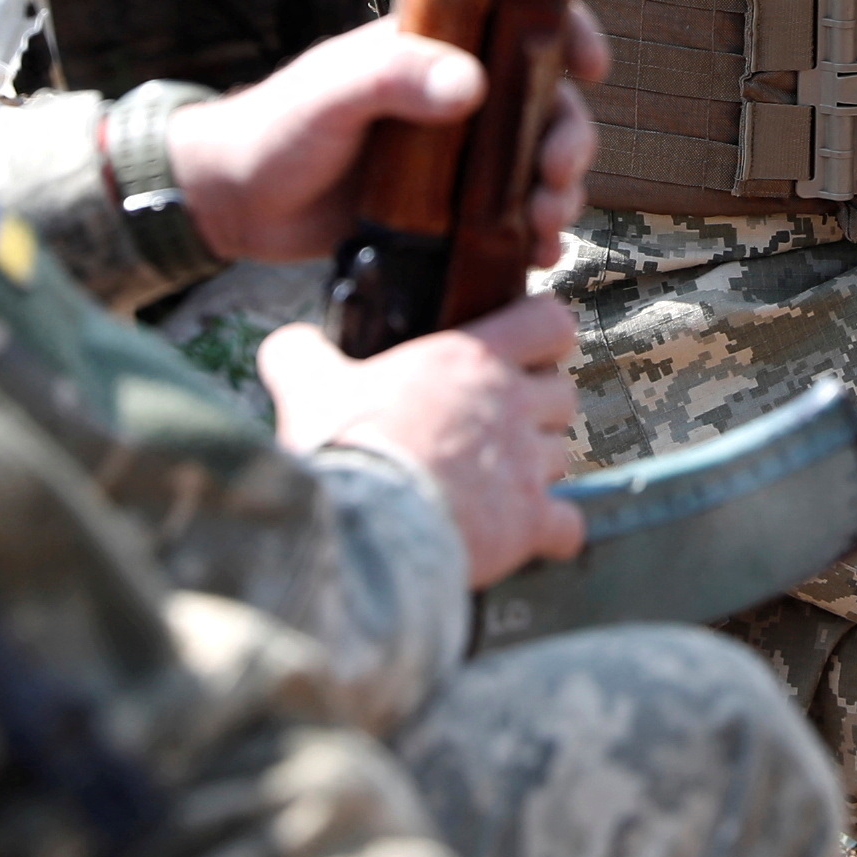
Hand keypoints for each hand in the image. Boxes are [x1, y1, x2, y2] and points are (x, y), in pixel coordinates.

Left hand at [164, 4, 611, 269]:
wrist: (234, 204)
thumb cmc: (274, 129)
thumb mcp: (330, 94)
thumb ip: (392, 78)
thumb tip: (469, 83)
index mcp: (435, 48)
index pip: (520, 20)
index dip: (569, 32)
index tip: (592, 67)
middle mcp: (455, 96)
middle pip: (547, 104)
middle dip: (570, 139)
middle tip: (557, 179)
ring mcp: (456, 154)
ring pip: (536, 165)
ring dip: (559, 194)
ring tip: (544, 228)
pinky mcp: (448, 209)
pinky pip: (509, 218)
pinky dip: (532, 236)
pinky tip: (534, 255)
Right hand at [260, 295, 588, 585]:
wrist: (362, 528)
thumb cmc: (344, 447)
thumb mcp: (308, 385)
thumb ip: (302, 354)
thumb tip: (288, 342)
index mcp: (470, 358)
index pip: (549, 321)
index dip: (544, 332)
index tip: (524, 348)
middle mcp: (511, 405)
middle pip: (563, 392)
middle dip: (538, 407)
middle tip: (498, 424)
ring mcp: (526, 464)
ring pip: (563, 455)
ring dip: (537, 467)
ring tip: (497, 481)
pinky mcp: (529, 522)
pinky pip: (569, 524)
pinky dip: (554, 531)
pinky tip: (529, 535)